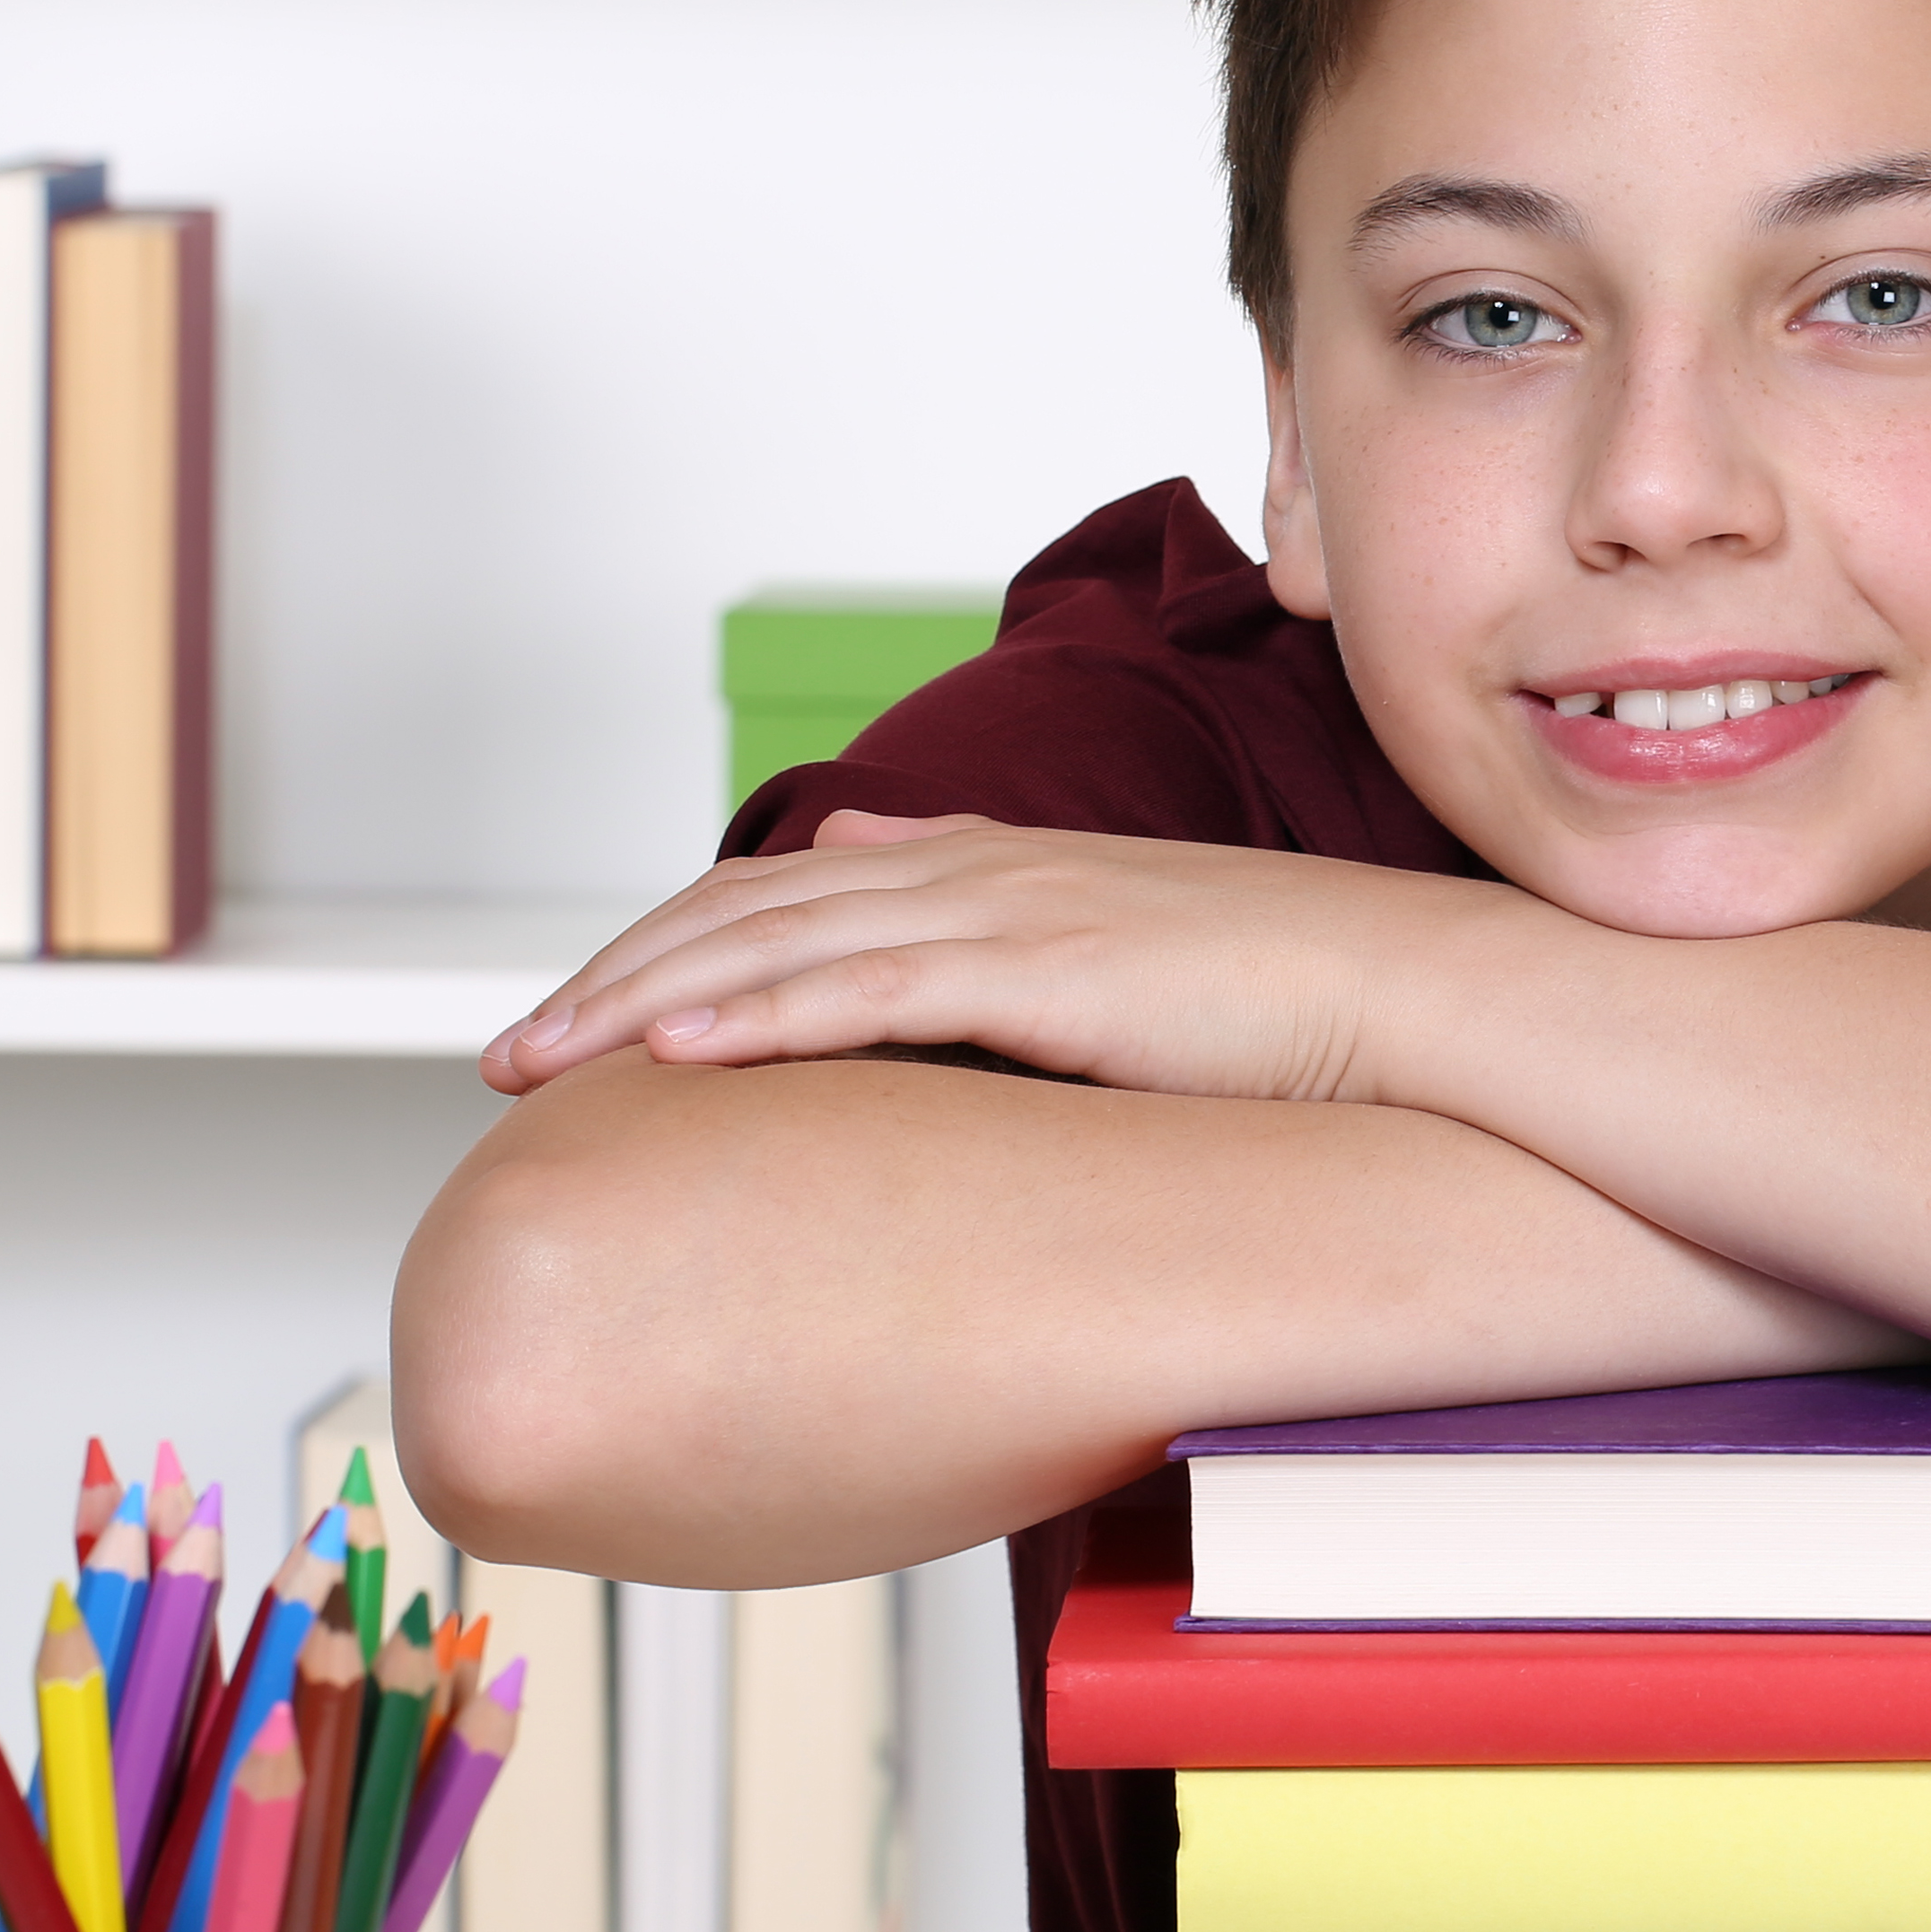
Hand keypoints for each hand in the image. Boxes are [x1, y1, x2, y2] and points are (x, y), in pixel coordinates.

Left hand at [480, 812, 1489, 1102]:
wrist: (1420, 993)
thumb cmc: (1301, 1004)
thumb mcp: (1135, 957)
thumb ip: (1010, 928)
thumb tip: (888, 883)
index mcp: (1005, 870)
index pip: (794, 896)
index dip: (677, 947)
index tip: (592, 1013)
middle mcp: (984, 871)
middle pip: (746, 911)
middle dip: (613, 976)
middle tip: (511, 1057)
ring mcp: (1009, 914)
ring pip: (772, 946)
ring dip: (636, 1001)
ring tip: (536, 1061)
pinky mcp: (1041, 974)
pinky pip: (860, 995)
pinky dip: (750, 1018)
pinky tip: (667, 1054)